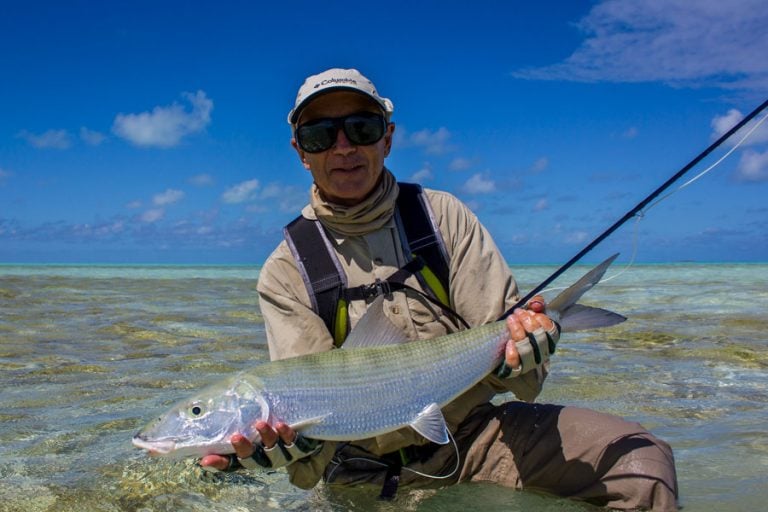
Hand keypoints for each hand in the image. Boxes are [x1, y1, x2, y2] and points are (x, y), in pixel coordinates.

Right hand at [200, 421, 320, 471]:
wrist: (310, 424)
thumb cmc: (275, 415)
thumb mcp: (257, 414)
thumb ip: (241, 410)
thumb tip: (217, 395)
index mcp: (252, 453)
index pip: (232, 462)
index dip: (220, 463)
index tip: (206, 460)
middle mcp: (266, 458)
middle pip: (252, 460)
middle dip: (244, 449)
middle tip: (236, 437)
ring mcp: (284, 454)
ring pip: (274, 452)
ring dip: (266, 438)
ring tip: (261, 424)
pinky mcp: (301, 447)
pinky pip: (295, 444)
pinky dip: (287, 434)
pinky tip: (282, 424)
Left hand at [499, 295, 559, 376]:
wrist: (498, 344)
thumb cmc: (517, 326)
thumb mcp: (528, 312)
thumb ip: (536, 304)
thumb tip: (537, 302)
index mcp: (548, 340)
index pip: (553, 332)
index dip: (542, 320)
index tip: (528, 311)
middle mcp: (542, 354)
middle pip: (541, 340)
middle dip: (528, 323)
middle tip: (516, 313)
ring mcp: (529, 363)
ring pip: (529, 351)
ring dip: (519, 333)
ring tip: (510, 321)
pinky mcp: (515, 370)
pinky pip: (516, 365)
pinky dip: (513, 354)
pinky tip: (509, 343)